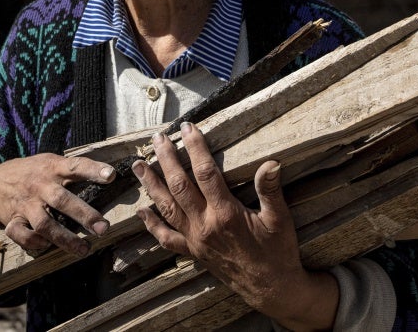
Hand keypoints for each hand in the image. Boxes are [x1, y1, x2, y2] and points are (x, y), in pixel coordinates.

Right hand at [0, 153, 114, 256]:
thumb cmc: (34, 173)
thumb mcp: (51, 162)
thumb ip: (73, 169)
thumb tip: (110, 175)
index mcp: (52, 168)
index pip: (75, 166)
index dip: (93, 170)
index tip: (112, 176)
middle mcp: (40, 186)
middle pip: (62, 200)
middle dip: (84, 215)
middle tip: (103, 228)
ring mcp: (26, 204)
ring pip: (44, 224)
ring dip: (65, 239)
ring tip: (84, 249)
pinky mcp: (13, 220)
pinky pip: (22, 235)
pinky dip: (35, 242)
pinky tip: (47, 246)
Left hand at [133, 122, 337, 330]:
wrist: (271, 289)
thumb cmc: (278, 252)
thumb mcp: (280, 219)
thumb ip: (270, 190)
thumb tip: (271, 163)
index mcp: (226, 214)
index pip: (205, 173)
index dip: (195, 148)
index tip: (188, 128)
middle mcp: (205, 226)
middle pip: (179, 186)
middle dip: (166, 160)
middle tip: (157, 139)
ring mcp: (195, 240)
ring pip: (167, 208)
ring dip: (151, 185)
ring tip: (138, 165)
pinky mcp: (193, 252)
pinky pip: (167, 238)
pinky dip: (152, 225)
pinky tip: (141, 211)